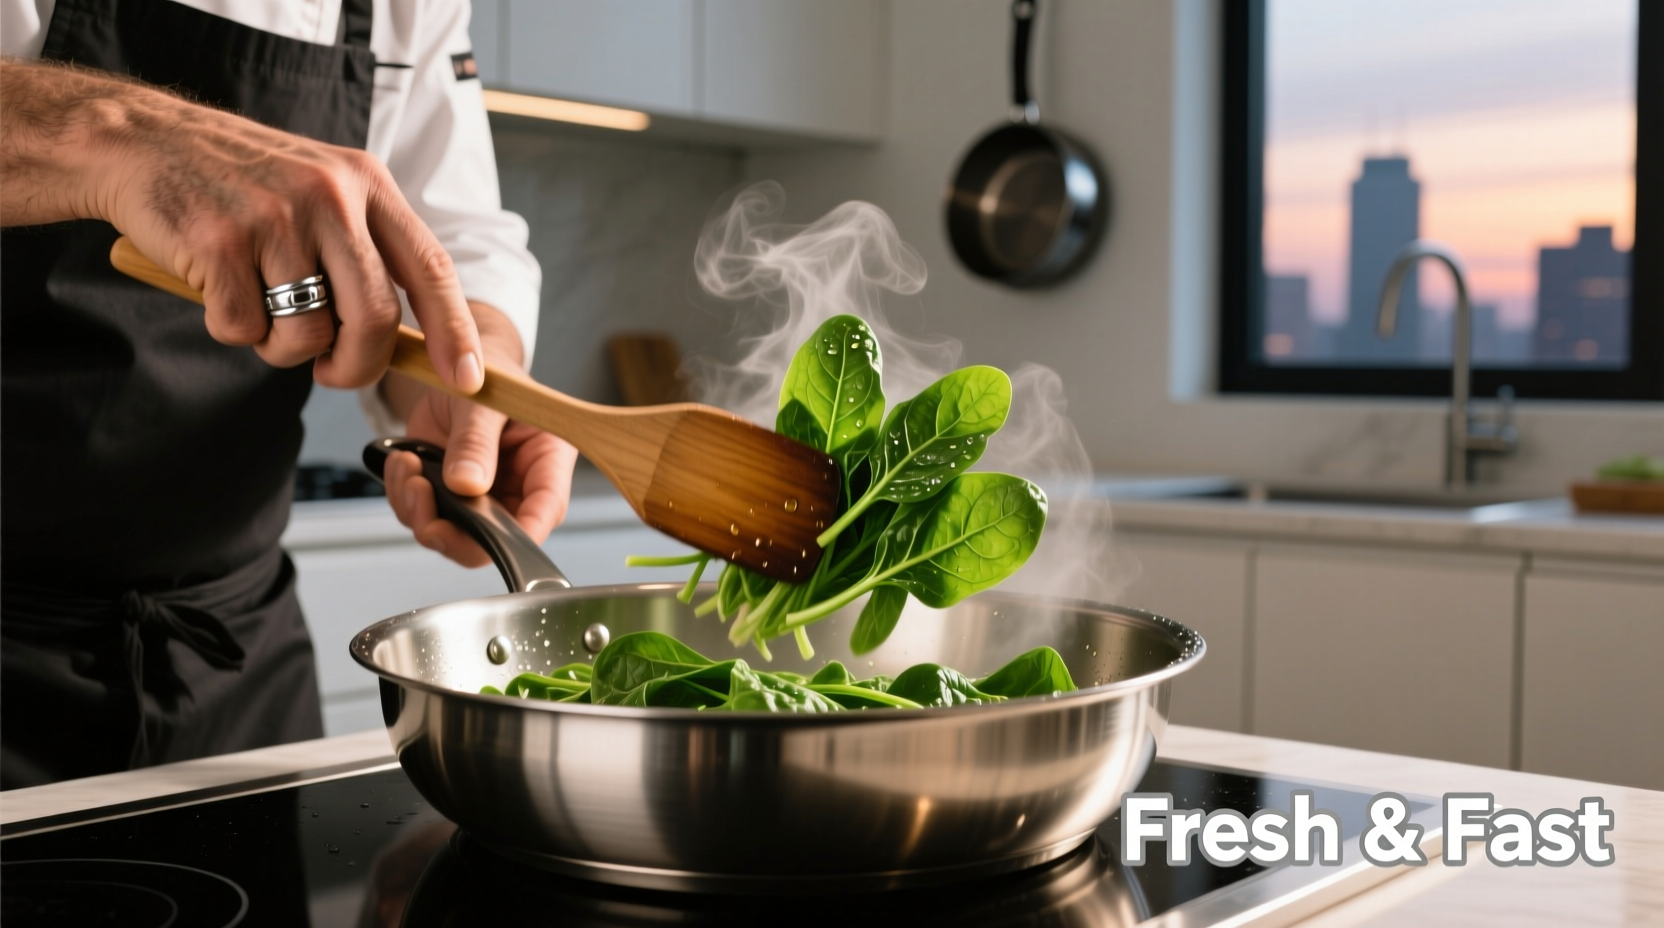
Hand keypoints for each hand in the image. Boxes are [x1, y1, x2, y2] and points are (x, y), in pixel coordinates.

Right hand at [0, 59, 483, 393]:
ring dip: (281, 347)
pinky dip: (230, 328)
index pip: (431, 268)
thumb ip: (367, 252)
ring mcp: (275, 217)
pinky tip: (215, 286)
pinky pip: (243, 328)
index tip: (468, 381)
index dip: (454, 332)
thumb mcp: (323, 192)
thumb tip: (416, 342)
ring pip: (306, 334)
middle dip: (357, 366)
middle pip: (375, 317)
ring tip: (257, 306)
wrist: (144, 141)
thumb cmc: (242, 183)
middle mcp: (330, 196)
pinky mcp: (219, 242)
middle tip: (331, 373)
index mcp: (367, 184)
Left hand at [379, 301, 577, 566]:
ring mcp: (482, 498)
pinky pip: (423, 517)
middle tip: (421, 497)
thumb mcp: (481, 402)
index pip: (544, 511)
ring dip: (418, 510)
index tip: (485, 534)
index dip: (520, 534)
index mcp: (546, 461)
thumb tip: (466, 486)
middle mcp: (518, 488)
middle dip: (452, 531)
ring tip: (407, 466)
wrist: (453, 369)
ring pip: (453, 536)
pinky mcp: (449, 497)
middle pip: (495, 539)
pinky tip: (403, 464)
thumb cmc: (484, 375)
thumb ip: (476, 442)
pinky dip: (404, 497)